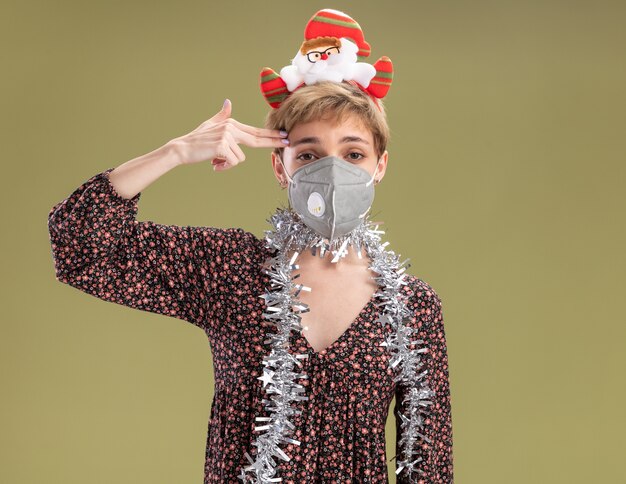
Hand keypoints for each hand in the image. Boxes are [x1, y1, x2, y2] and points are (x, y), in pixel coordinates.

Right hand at [167, 99, 289, 170]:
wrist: (182, 148)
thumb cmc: (197, 139)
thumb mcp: (211, 124)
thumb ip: (222, 115)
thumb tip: (228, 101)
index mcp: (231, 124)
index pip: (255, 131)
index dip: (270, 135)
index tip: (283, 136)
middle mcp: (231, 128)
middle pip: (257, 139)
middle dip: (273, 141)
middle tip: (287, 142)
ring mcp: (227, 136)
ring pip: (239, 158)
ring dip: (228, 163)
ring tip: (215, 160)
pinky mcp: (222, 146)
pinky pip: (232, 162)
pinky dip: (223, 166)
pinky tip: (213, 163)